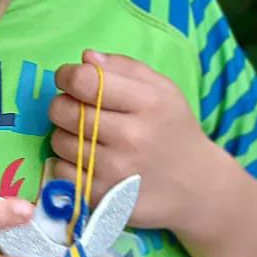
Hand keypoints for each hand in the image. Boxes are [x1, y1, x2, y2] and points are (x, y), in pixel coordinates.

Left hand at [50, 49, 215, 235]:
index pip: (85, 81)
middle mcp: (131, 136)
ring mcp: (116, 170)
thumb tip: (85, 58)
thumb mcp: (162, 89)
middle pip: (65, 110)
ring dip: (65, 134)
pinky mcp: (104, 198)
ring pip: (59, 141)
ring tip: (85, 136)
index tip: (69, 79)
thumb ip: (124, 67)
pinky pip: (61, 171)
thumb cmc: (174, 130)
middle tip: (75, 108)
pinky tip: (85, 160)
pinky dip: (65, 163)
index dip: (67, 75)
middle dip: (62, 104)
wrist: (197, 186)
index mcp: (147, 102)